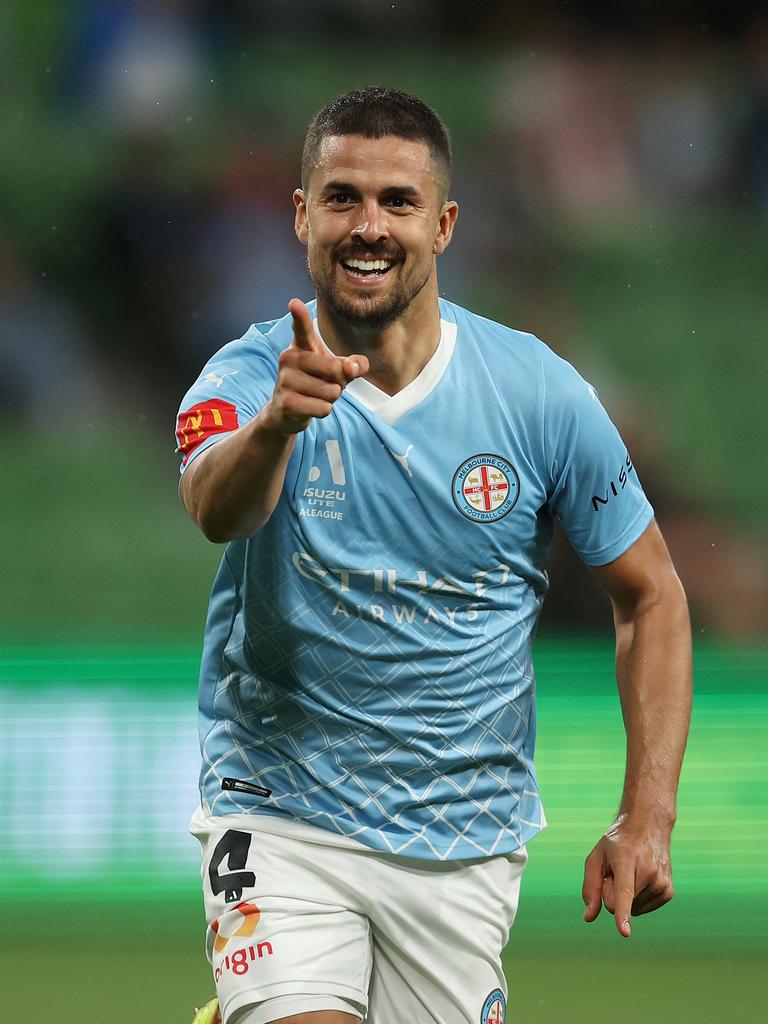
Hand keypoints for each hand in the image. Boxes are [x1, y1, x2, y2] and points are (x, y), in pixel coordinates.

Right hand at [258, 299, 368, 435]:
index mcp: (301, 345)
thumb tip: (351, 368)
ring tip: (315, 396)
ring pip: (332, 391)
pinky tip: (310, 407)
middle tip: (325, 384)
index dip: (299, 316)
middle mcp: (289, 358)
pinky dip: (324, 411)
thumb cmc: (315, 383)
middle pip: (335, 368)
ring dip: (331, 399)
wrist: (285, 411)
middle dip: (340, 382)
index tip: (294, 303)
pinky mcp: (287, 402)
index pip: (301, 328)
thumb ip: (354, 364)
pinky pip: (324, 408)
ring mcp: (285, 380)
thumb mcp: (337, 370)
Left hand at [582, 815, 673, 937]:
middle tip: (617, 870)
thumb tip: (589, 918)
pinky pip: (642, 909)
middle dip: (610, 892)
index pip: (624, 892)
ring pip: (631, 909)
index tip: (624, 933)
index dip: (623, 913)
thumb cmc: (617, 843)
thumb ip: (590, 887)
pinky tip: (640, 879)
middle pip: (618, 903)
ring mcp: (661, 882)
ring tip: (631, 871)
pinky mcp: (668, 892)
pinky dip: (636, 899)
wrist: (649, 826)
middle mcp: (648, 870)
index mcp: (626, 859)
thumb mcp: (596, 856)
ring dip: (626, 895)